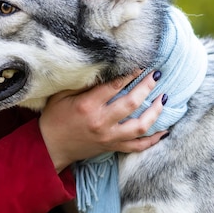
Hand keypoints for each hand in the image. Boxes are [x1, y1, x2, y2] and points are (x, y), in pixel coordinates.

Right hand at [38, 71, 165, 171]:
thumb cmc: (54, 117)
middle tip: (156, 74)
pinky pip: (138, 146)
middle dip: (147, 87)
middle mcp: (101, 122)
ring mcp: (109, 137)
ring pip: (140, 126)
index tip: (140, 65)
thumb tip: (103, 70)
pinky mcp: (112, 147)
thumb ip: (82, 83)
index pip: (114, 86)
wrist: (50, 146)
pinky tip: (164, 130)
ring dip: (155, 112)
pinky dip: (153, 139)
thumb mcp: (61, 95)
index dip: (130, 74)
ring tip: (163, 98)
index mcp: (88, 106)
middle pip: (132, 103)